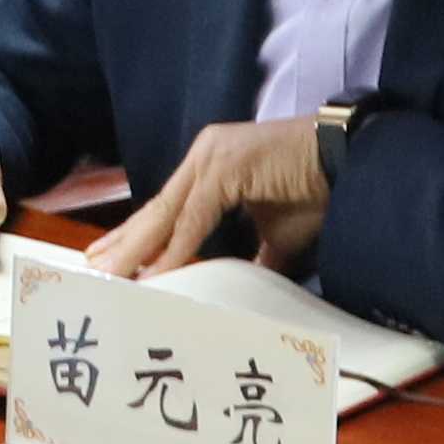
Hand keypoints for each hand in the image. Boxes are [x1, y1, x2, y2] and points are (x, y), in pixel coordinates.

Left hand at [85, 115, 332, 280]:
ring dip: (137, 249)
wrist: (351, 162)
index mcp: (210, 165)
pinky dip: (177, 248)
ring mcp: (213, 158)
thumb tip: (240, 287)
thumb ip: (252, 257)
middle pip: (156, 209)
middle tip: (92, 269)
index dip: (137, 236)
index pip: (166, 207)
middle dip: (123, 243)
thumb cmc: (316, 191)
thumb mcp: (276, 233)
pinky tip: (156, 272)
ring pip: (167, 213)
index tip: (112, 261)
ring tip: (111, 275)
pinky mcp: (227, 167)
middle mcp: (204, 156)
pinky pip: (195, 216)